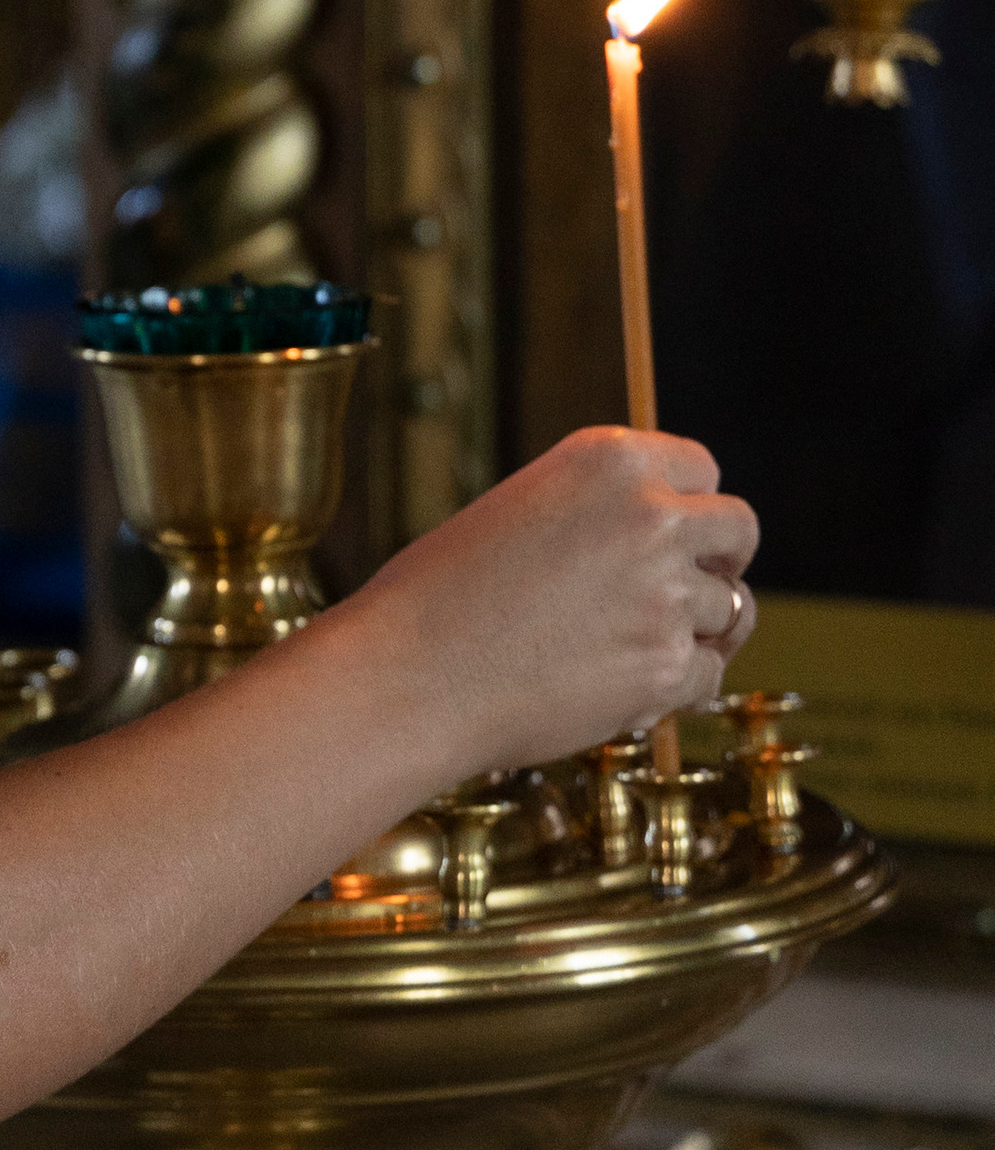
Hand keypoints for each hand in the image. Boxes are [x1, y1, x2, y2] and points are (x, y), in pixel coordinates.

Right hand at [355, 426, 756, 779]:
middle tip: (686, 589)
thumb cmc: (444, 595)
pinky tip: (621, 689)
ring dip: (691, 630)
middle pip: (740, 530)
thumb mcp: (522, 509)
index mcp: (610, 459)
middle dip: (721, 561)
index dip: (691, 504)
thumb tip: (671, 542)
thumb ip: (600, 512)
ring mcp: (667, 592)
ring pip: (729, 609)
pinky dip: (674, 687)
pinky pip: (707, 675)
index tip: (678, 534)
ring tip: (624, 647)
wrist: (410, 673)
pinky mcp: (667, 666)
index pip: (702, 467)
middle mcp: (652, 514)